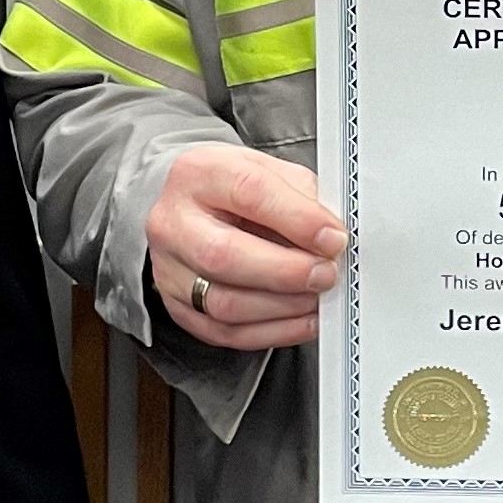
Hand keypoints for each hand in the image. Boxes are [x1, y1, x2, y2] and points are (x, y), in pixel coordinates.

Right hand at [147, 144, 344, 350]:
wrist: (189, 208)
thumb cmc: (230, 190)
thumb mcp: (266, 169)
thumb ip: (300, 196)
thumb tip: (330, 236)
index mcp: (199, 174)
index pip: (248, 193)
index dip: (298, 220)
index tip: (333, 238)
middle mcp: (174, 223)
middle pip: (224, 256)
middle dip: (287, 271)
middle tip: (326, 274)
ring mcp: (169, 270)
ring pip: (225, 303)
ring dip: (284, 307)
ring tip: (316, 297)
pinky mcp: (178, 308)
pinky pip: (226, 333)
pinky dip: (273, 332)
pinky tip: (300, 320)